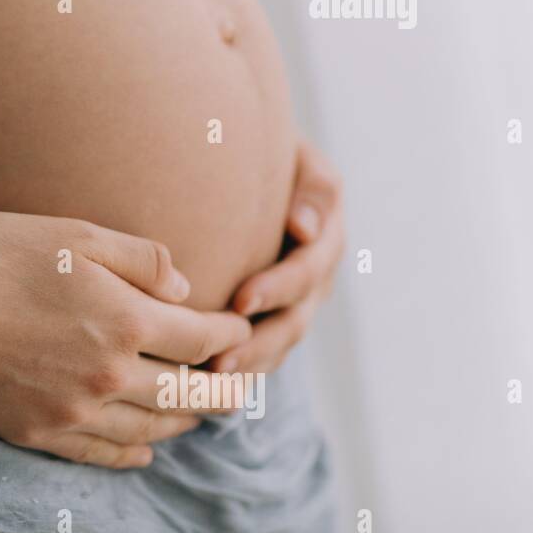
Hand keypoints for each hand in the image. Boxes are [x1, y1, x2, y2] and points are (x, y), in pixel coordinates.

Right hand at [0, 212, 252, 468]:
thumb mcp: (75, 235)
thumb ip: (140, 258)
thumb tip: (184, 287)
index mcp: (126, 322)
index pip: (202, 339)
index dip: (229, 332)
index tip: (238, 327)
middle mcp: (109, 376)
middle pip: (188, 395)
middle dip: (223, 389)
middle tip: (242, 387)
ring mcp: (72, 411)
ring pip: (149, 430)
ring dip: (182, 423)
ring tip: (198, 415)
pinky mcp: (36, 432)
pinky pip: (100, 455)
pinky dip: (132, 455)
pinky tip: (143, 451)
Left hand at [214, 139, 344, 373]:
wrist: (245, 162)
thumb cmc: (260, 146)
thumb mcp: (294, 153)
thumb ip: (310, 185)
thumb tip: (305, 227)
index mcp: (324, 230)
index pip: (308, 266)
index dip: (280, 286)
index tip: (243, 299)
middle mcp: (316, 271)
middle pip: (295, 318)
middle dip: (259, 341)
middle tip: (221, 357)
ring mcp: (297, 299)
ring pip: (278, 343)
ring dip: (248, 364)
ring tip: (211, 378)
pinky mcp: (273, 316)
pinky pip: (262, 351)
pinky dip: (241, 369)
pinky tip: (207, 386)